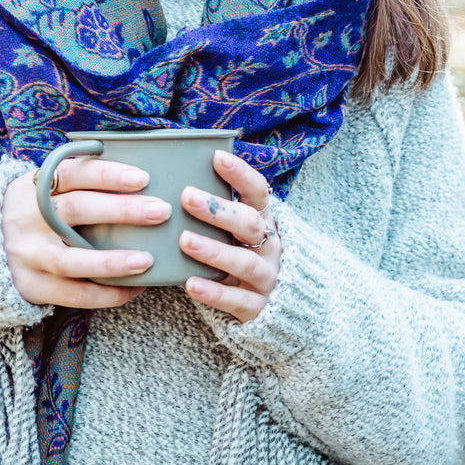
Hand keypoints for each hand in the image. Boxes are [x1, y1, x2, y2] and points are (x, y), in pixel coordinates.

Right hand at [1, 158, 168, 308]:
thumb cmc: (32, 213)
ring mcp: (29, 255)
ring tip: (146, 260)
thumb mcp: (42, 190)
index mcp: (35, 187)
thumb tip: (139, 179)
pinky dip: (106, 294)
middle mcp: (29, 219)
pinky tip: (134, 288)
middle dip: (121, 211)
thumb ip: (77, 184)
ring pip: (72, 260)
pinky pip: (73, 294)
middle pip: (76, 211)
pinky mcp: (33, 286)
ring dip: (111, 261)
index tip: (143, 178)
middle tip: (160, 211)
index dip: (107, 175)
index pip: (73, 174)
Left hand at [180, 151, 280, 322]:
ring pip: (243, 262)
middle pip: (249, 224)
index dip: (240, 174)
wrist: (287, 305)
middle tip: (187, 196)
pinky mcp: (257, 308)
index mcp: (265, 222)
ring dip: (213, 250)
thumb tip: (178, 175)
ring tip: (184, 239)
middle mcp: (270, 247)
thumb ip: (220, 211)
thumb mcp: (240, 231)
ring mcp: (266, 278)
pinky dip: (213, 292)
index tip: (217, 157)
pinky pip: (236, 300)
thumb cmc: (245, 256)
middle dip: (219, 210)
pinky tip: (189, 284)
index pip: (258, 192)